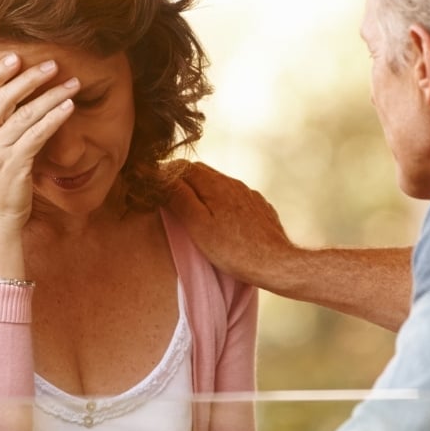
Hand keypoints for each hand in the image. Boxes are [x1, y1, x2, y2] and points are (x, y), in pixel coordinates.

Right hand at [0, 53, 80, 231]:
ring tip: (73, 84)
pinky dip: (55, 118)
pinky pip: (38, 134)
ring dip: (52, 96)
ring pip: (25, 115)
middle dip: (30, 78)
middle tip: (53, 64)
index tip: (15, 57)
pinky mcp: (15, 165)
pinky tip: (70, 107)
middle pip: (3, 98)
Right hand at [166, 161, 298, 287]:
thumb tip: (162, 177)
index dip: (166, 174)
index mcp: (216, 185)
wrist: (276, 263)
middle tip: (168, 196)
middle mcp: (234, 184)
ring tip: (191, 208)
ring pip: (219, 184)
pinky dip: (221, 202)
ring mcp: (249, 195)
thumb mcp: (198, 226)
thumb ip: (180, 198)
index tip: (153, 186)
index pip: (183, 167)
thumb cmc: (233, 249)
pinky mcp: (259, 208)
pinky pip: (235, 197)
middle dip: (182, 180)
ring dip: (202, 190)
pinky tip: (220, 218)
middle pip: (201, 172)